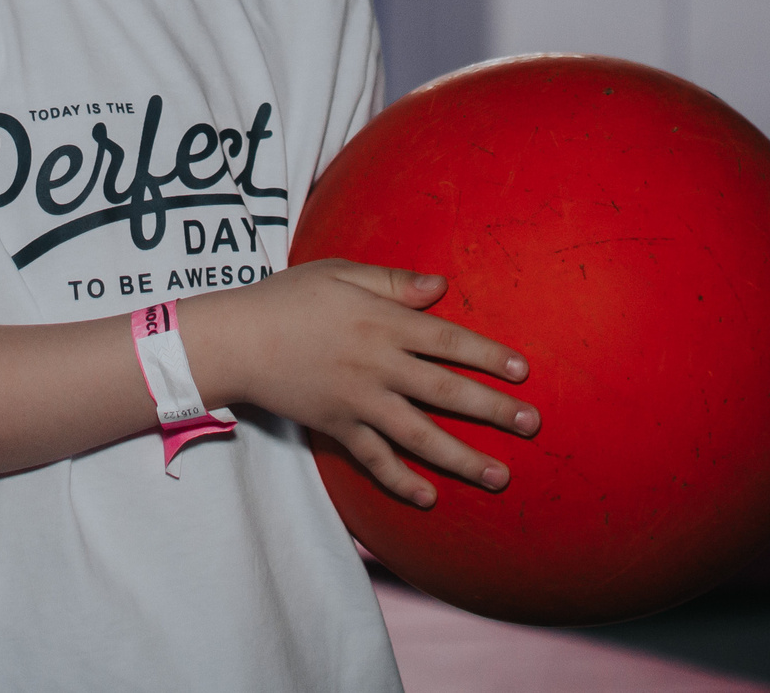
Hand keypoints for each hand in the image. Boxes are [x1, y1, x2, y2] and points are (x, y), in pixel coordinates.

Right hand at [180, 260, 537, 507]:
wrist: (237, 339)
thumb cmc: (289, 297)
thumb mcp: (341, 273)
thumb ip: (393, 281)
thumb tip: (441, 286)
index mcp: (383, 322)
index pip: (449, 341)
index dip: (490, 356)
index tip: (523, 372)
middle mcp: (378, 365)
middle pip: (446, 391)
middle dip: (493, 411)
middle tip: (532, 426)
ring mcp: (358, 401)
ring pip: (419, 435)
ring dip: (462, 458)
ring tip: (498, 476)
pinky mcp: (337, 426)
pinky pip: (374, 460)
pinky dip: (401, 481)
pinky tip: (429, 497)